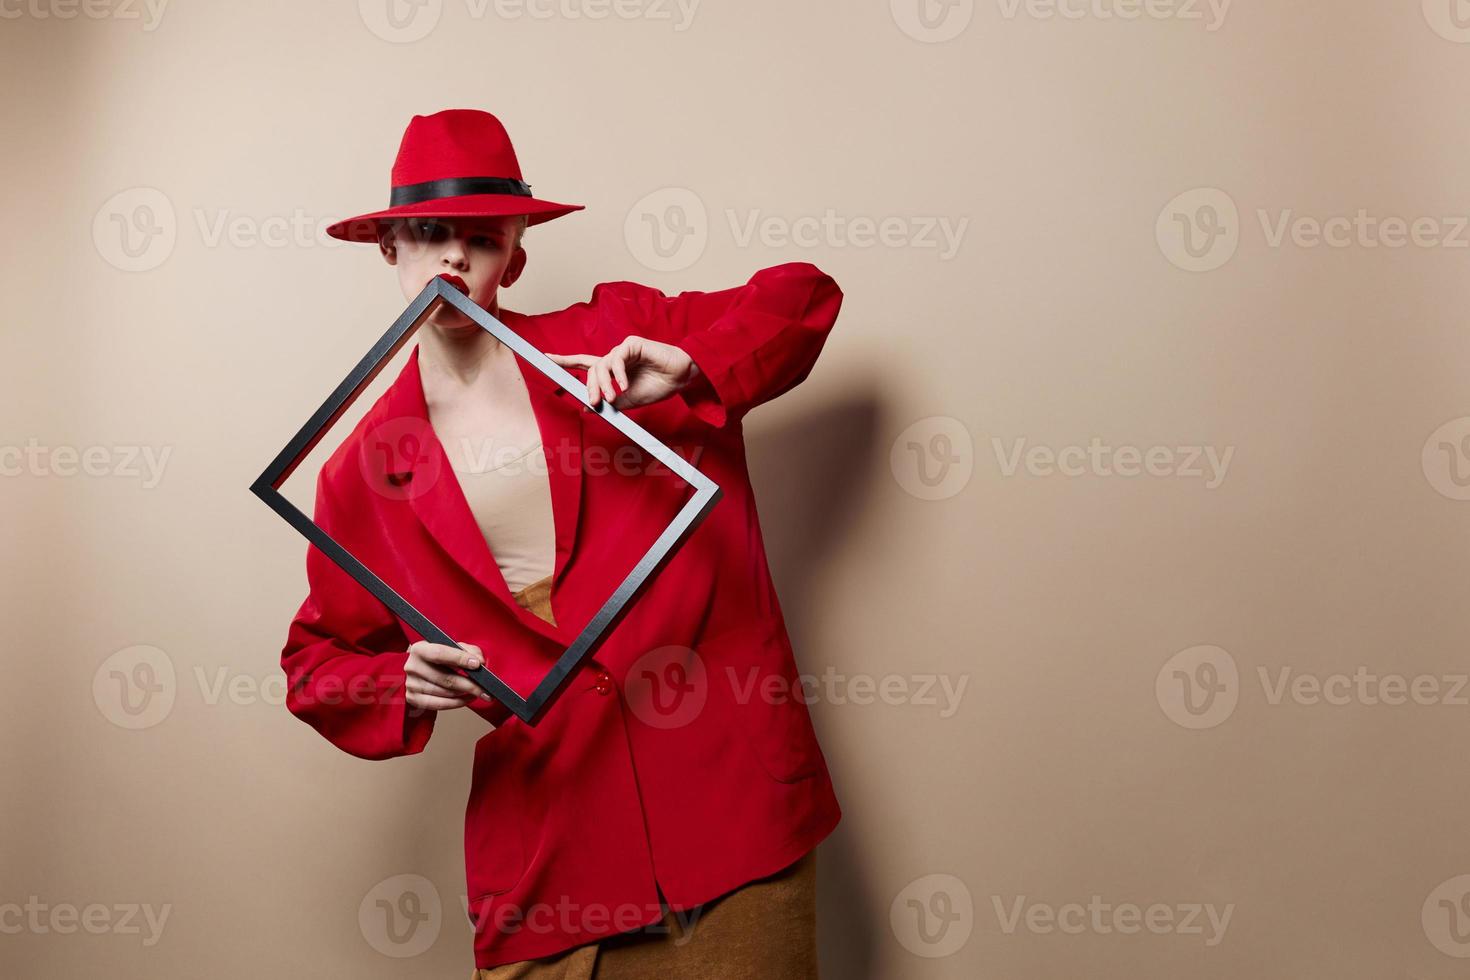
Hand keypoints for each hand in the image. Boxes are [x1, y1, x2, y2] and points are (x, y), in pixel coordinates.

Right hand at [403, 640, 485, 714]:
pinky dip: (457, 703)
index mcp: (420, 649)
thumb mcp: (450, 648)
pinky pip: (440, 705)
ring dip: (465, 694)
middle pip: (445, 678)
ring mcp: (411, 684)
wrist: (419, 670)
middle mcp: (413, 666)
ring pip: (445, 693)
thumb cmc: (438, 658)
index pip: (440, 653)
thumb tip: (480, 661)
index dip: (460, 659)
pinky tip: (467, 698)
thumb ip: (467, 650)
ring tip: (478, 692)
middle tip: (485, 689)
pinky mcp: (413, 699)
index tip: (477, 664)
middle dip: (470, 684)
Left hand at [547, 336, 700, 410]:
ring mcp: (622, 350)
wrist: (680, 378)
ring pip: (601, 365)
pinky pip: (616, 358)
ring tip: (612, 398)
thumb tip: (586, 408)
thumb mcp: (629, 401)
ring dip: (604, 384)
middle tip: (596, 403)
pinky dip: (617, 374)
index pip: (583, 363)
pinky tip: (624, 385)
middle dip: (590, 387)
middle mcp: (614, 358)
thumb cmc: (658, 386)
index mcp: (612, 370)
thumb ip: (609, 403)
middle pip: (591, 370)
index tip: (546, 357)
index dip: (564, 360)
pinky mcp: (631, 343)